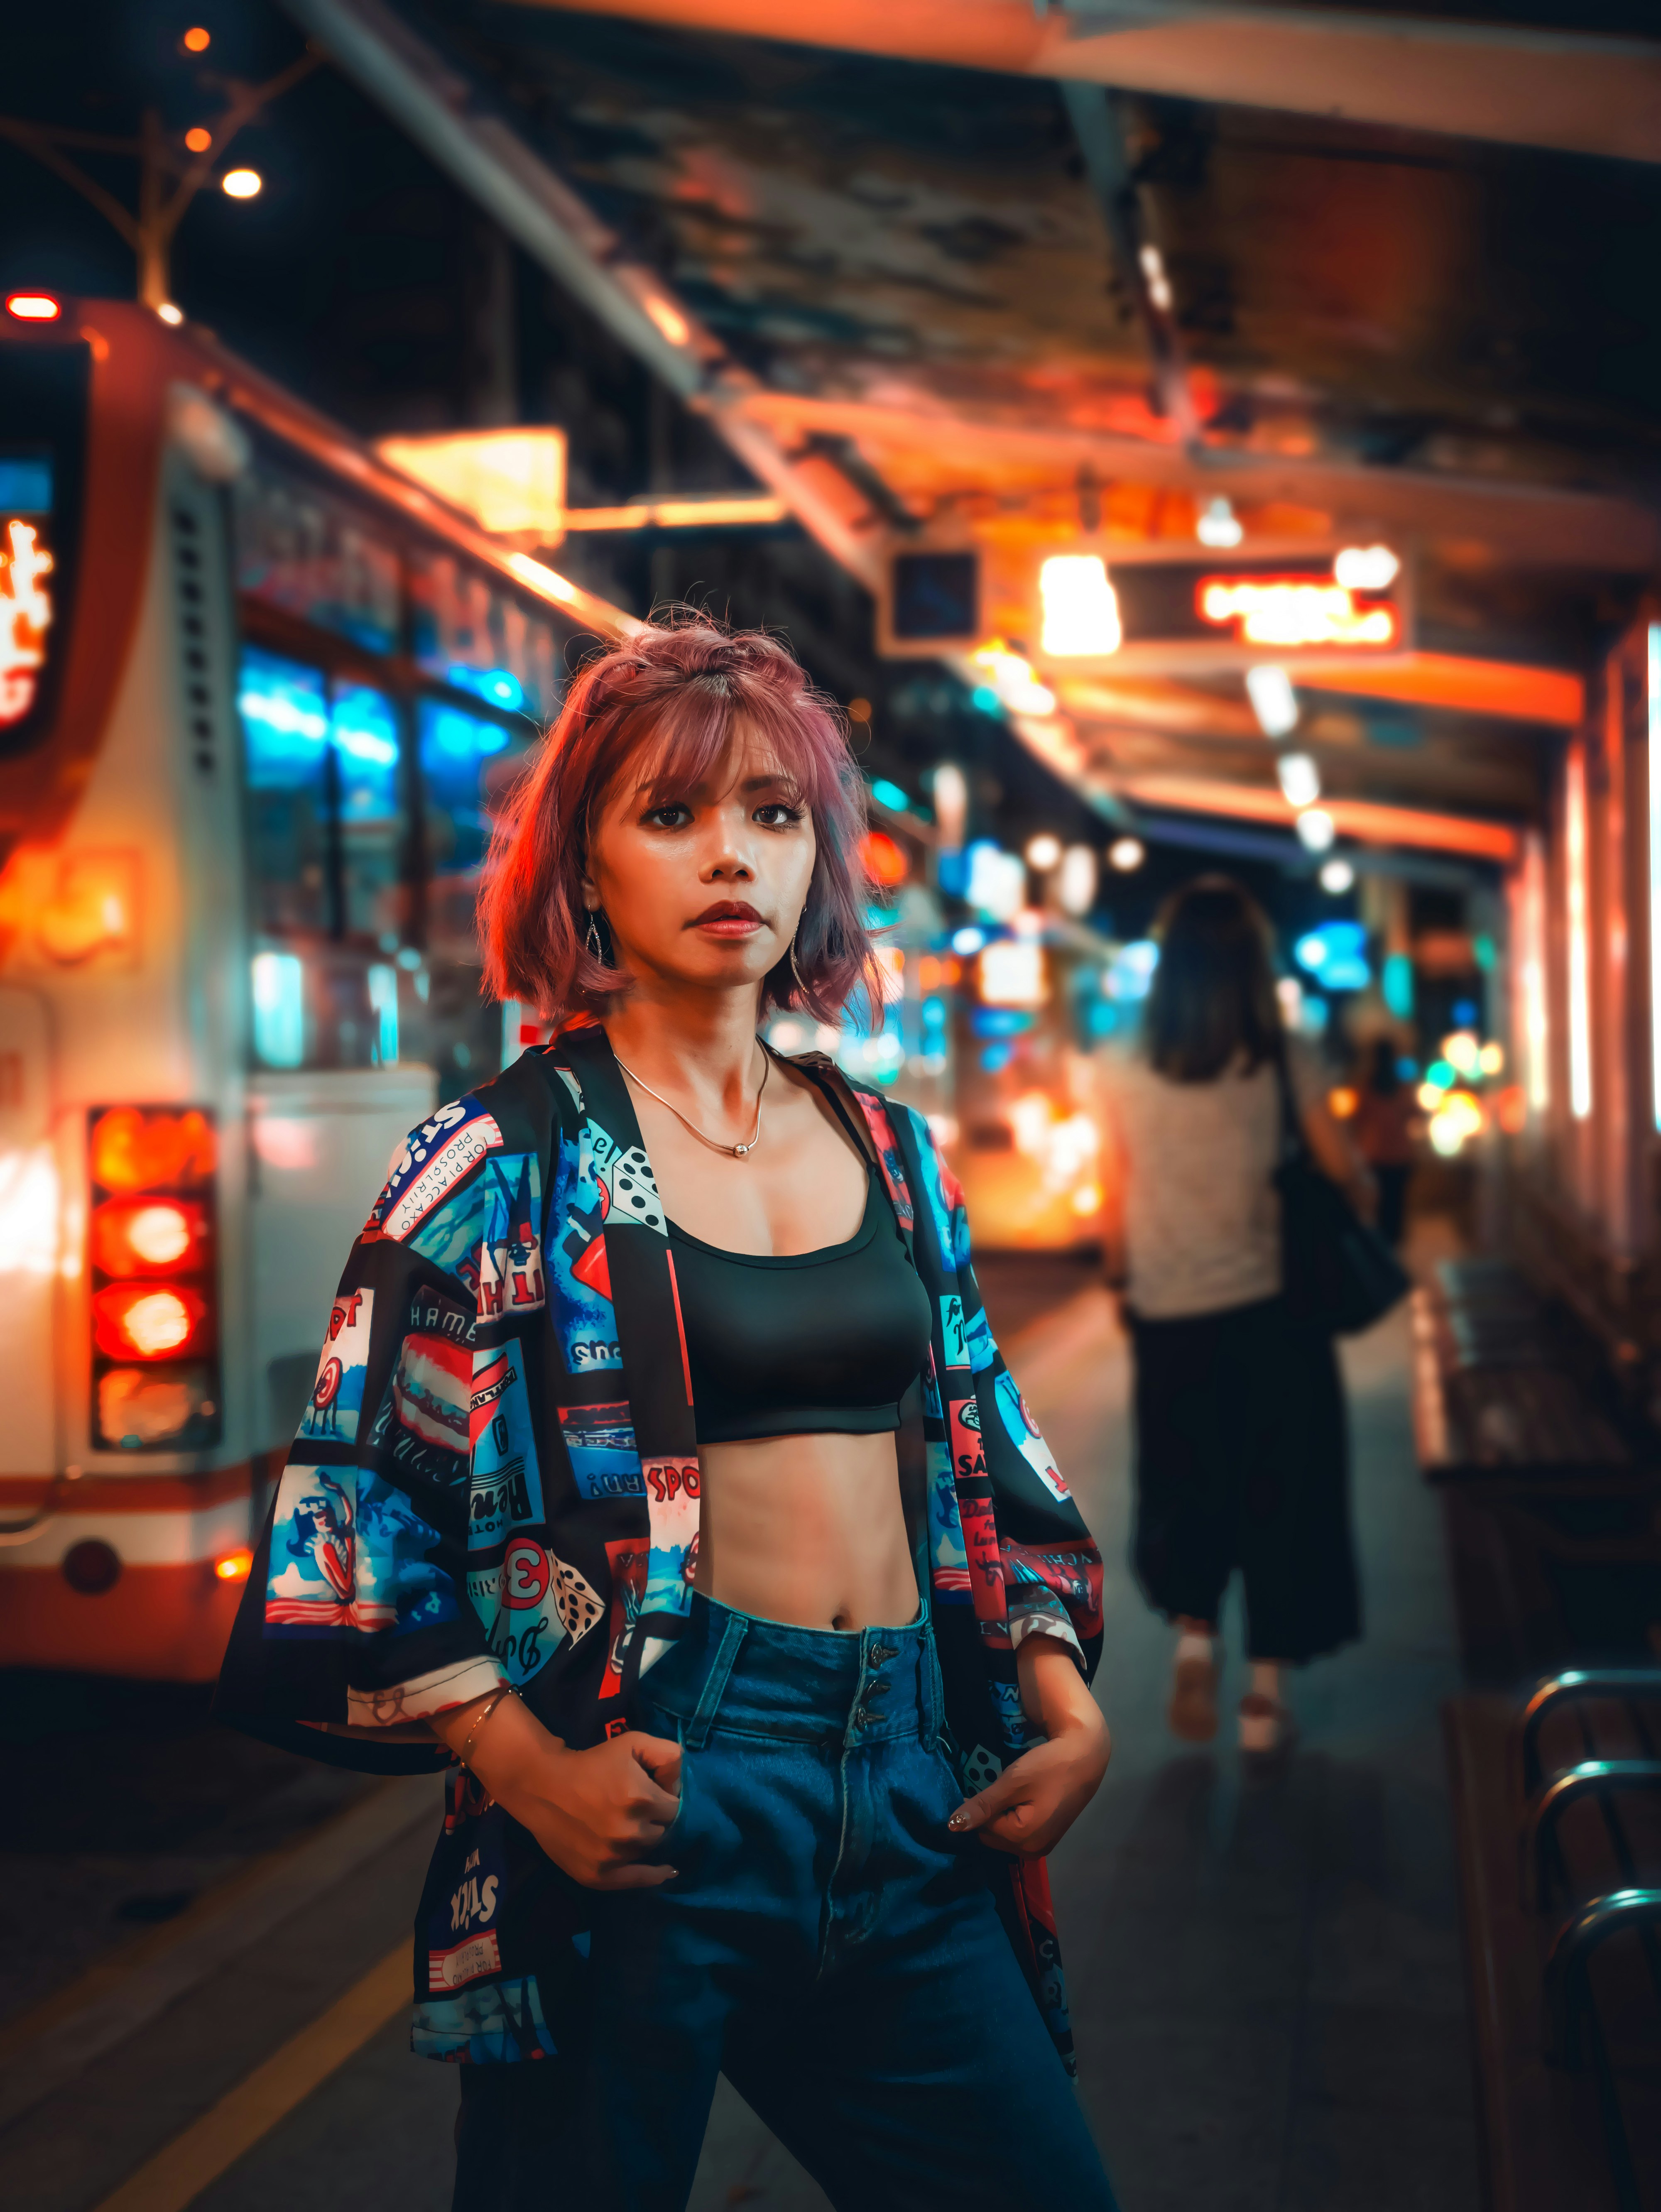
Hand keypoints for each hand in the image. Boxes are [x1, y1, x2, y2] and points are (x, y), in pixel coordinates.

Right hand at [432, 1694, 682, 1889]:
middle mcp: (630, 1832)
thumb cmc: (591, 1762)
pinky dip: (654, 1876)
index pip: (677, 1808)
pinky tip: (667, 1871)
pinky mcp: (598, 1876)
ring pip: (650, 1852)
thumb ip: (669, 1756)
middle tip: (644, 1810)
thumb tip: (683, 1785)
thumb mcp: (633, 1742)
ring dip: (649, 1840)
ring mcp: (614, 1857)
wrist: (543, 1785)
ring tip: (636, 1827)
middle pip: (665, 1831)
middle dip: (660, 1820)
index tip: (656, 1794)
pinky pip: (637, 1881)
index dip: (669, 1800)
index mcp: (641, 1798)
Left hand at [948, 1636, 1110, 1856]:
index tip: (982, 1785)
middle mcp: (1032, 1851)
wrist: (1087, 1757)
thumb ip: (983, 1806)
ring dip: (1000, 1817)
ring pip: (1004, 1835)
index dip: (977, 1807)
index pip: (982, 1829)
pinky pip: (1019, 1833)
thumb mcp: (1013, 1782)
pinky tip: (1022, 1799)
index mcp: (1023, 1839)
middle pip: (993, 1837)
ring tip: (1011, 1792)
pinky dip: (1013, 1818)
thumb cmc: (1049, 1766)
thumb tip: (952, 1826)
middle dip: (989, 1816)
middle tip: (1000, 1788)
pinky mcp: (1049, 1837)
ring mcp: (1043, 1846)